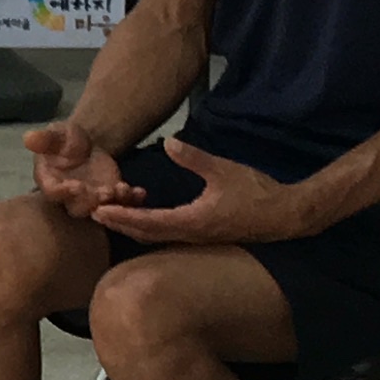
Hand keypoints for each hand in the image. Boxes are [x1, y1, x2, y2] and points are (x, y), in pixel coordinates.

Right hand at [24, 123, 135, 217]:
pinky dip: (131, 200)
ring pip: (101, 209)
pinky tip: (140, 192)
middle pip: (77, 207)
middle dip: (92, 202)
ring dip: (113, 203)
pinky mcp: (110, 197)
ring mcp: (91, 199)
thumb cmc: (65, 139)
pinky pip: (121, 203)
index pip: (53, 193)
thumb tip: (28, 138)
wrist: (87, 143)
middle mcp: (69, 196)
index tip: (76, 186)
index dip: (64, 193)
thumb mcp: (56, 133)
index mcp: (50, 182)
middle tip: (105, 192)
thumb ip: (44, 139)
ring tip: (123, 189)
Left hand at [91, 138, 315, 246]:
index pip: (148, 223)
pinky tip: (140, 218)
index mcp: (193, 221)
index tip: (99, 211)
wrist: (286, 215)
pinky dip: (149, 228)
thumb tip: (169, 142)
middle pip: (146, 235)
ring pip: (156, 237)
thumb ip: (195, 158)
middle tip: (93, 213)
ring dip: (132, 227)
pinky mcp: (204, 234)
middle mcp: (191, 234)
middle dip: (119, 224)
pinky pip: (168, 235)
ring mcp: (197, 237)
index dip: (122, 218)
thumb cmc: (256, 192)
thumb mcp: (224, 170)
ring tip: (110, 215)